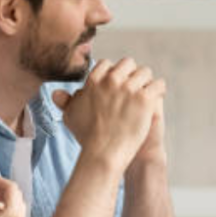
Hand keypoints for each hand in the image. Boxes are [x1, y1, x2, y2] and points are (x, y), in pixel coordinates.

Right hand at [51, 58, 165, 170]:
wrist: (104, 153)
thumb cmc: (88, 136)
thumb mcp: (71, 116)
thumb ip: (65, 101)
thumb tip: (56, 93)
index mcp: (94, 80)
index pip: (107, 64)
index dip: (114, 73)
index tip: (118, 83)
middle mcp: (111, 80)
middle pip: (128, 63)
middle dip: (132, 73)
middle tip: (135, 86)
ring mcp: (129, 88)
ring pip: (145, 72)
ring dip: (147, 81)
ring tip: (148, 92)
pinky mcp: (144, 98)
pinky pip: (158, 84)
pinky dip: (159, 90)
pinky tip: (157, 97)